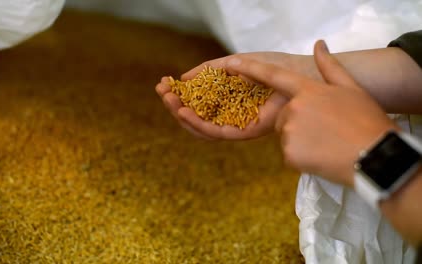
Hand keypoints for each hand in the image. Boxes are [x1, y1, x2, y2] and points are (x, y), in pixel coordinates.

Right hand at [155, 52, 317, 139]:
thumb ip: (209, 71)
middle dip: (175, 106)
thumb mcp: (232, 64)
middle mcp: (227, 116)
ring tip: (170, 102)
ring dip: (182, 115)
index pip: (195, 104)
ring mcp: (235, 125)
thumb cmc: (269, 67)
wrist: (296, 73)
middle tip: (162, 93)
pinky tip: (185, 112)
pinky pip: (216, 133)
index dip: (177, 96)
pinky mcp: (244, 132)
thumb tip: (183, 78)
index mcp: (224, 102)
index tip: (163, 84)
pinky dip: (198, 124)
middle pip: (194, 119)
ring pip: (201, 129)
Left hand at [225, 40, 398, 186]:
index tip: (231, 62)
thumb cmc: (366, 121)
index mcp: (307, 91)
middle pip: (285, 114)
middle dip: (299, 121)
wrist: (375, 157)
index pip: (273, 75)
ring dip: (302, 140)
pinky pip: (290, 154)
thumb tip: (319, 44)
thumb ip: (330, 66)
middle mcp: (293, 109)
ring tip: (327, 143)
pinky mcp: (288, 155)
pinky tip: (323, 156)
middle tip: (326, 130)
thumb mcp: (351, 89)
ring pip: (287, 135)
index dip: (251, 68)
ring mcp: (289, 132)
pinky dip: (303, 157)